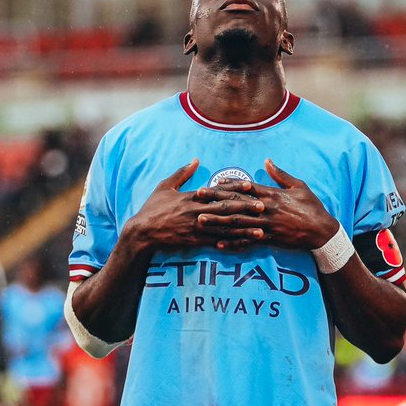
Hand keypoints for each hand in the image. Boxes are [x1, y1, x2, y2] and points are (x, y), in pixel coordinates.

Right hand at [123, 160, 264, 252]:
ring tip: (260, 230)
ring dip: (243, 229)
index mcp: (191, 197)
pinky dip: (230, 244)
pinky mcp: (195, 242)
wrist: (142, 232)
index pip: (217, 191)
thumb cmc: (152, 208)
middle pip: (225, 209)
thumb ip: (182, 173)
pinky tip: (243, 246)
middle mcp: (196, 212)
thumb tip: (196, 159)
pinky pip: (216, 243)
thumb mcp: (164, 186)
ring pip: (224, 228)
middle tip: (263, 207)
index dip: (234, 188)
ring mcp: (196, 228)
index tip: (250, 185)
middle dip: (245, 208)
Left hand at [193, 159, 339, 250]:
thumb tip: (267, 161)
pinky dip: (233, 244)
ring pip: (238, 224)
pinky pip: (247, 242)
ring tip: (201, 221)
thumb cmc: (312, 206)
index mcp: (272, 195)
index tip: (214, 182)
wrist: (321, 231)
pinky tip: (218, 245)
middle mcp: (266, 210)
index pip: (246, 188)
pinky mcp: (269, 239)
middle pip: (236, 205)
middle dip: (215, 201)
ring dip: (218, 223)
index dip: (229, 185)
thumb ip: (280, 175)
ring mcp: (266, 226)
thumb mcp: (299, 186)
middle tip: (197, 199)